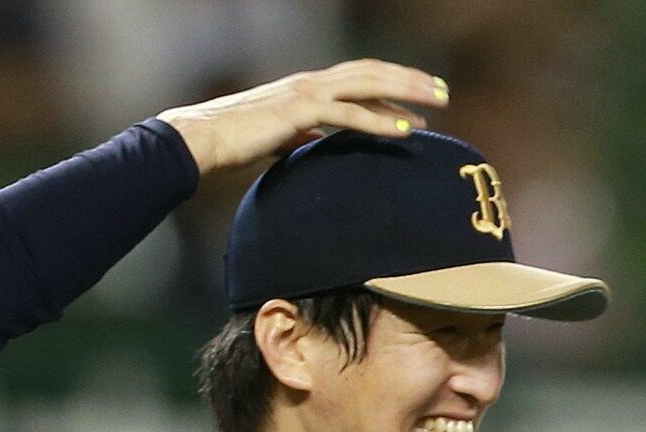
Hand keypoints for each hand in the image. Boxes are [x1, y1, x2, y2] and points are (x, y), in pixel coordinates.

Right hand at [158, 60, 448, 175]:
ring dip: (406, 92)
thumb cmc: (232, 144)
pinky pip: (349, 114)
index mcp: (307, 88)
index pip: (358, 81)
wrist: (203, 140)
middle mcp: (311, 82)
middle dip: (410, 80)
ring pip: (368, 84)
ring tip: (436, 102)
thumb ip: (298, 137)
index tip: (419, 101)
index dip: (390, 87)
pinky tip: (405, 128)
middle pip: (372, 73)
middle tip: (442, 93)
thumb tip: (313, 144)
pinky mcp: (300, 110)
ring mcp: (307, 93)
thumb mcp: (275, 139)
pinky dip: (380, 120)